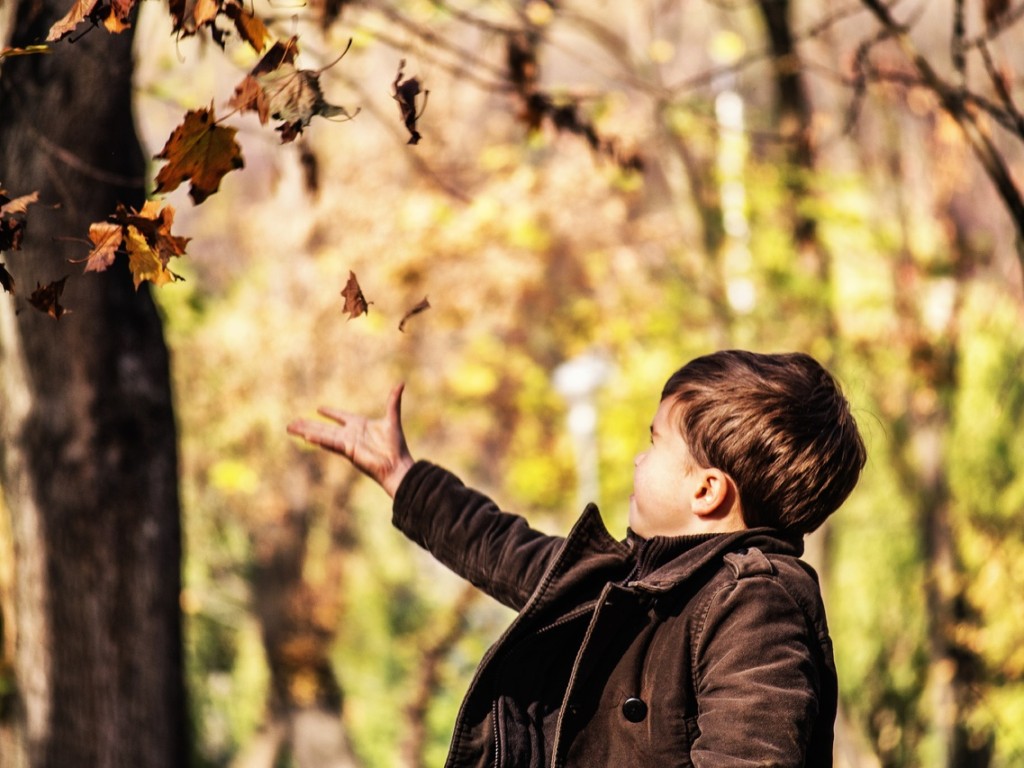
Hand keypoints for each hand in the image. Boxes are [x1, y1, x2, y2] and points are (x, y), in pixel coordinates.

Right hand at [287, 383, 413, 497]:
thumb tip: (401, 383)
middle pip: (324, 428)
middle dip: (308, 424)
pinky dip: (319, 439)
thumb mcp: (392, 419)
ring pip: (322, 435)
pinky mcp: (348, 450)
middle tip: (293, 422)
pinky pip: (331, 443)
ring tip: (291, 428)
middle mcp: (350, 434)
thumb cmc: (396, 446)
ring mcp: (347, 443)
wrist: (397, 465)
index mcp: (359, 426)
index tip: (319, 408)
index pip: (341, 417)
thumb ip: (393, 401)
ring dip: (306, 431)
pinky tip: (306, 436)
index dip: (331, 413)